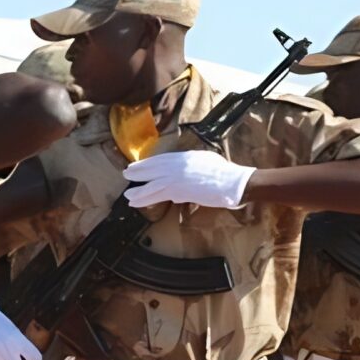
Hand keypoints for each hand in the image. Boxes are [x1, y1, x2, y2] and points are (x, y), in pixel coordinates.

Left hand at [124, 150, 253, 210]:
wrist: (233, 182)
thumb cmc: (224, 172)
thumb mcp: (204, 160)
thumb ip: (189, 165)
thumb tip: (178, 175)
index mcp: (184, 157)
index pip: (160, 159)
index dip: (147, 163)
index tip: (137, 165)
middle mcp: (176, 165)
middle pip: (152, 169)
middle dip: (138, 173)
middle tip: (126, 175)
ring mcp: (175, 178)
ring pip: (150, 184)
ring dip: (137, 190)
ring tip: (127, 195)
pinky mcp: (177, 191)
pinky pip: (156, 196)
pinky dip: (144, 199)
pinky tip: (134, 202)